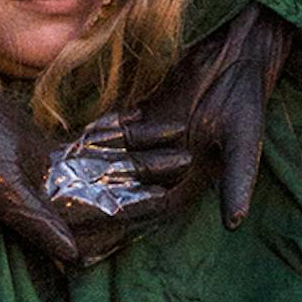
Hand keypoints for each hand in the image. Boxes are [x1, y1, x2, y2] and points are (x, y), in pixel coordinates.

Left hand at [58, 6, 290, 265]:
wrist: (239, 54)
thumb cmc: (247, 98)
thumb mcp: (243, 142)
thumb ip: (238, 181)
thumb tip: (235, 223)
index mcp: (189, 179)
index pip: (149, 209)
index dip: (121, 227)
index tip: (92, 247)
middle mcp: (167, 164)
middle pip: (125, 191)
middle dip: (95, 209)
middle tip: (60, 226)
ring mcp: (154, 140)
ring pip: (115, 163)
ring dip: (88, 176)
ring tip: (54, 193)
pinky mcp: (145, 114)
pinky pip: (113, 132)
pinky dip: (94, 138)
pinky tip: (65, 148)